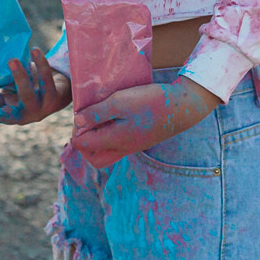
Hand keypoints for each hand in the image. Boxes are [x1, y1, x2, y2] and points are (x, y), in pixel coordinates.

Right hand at [0, 47, 70, 125]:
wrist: (57, 92)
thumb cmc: (28, 85)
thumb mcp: (13, 84)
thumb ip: (1, 77)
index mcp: (7, 109)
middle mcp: (22, 114)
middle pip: (7, 108)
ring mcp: (39, 109)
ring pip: (27, 95)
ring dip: (18, 76)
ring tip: (12, 59)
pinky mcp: (54, 100)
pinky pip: (46, 81)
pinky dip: (40, 64)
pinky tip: (35, 51)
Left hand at [72, 76, 221, 168]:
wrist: (182, 107)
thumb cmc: (150, 102)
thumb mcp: (120, 102)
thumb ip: (97, 113)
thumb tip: (78, 122)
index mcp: (113, 141)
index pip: (81, 145)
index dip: (77, 129)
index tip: (84, 113)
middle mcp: (122, 148)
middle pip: (93, 157)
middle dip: (84, 142)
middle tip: (88, 121)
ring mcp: (132, 146)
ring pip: (106, 153)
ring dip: (97, 139)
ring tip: (101, 117)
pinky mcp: (141, 140)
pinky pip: (118, 145)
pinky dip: (111, 135)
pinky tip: (117, 116)